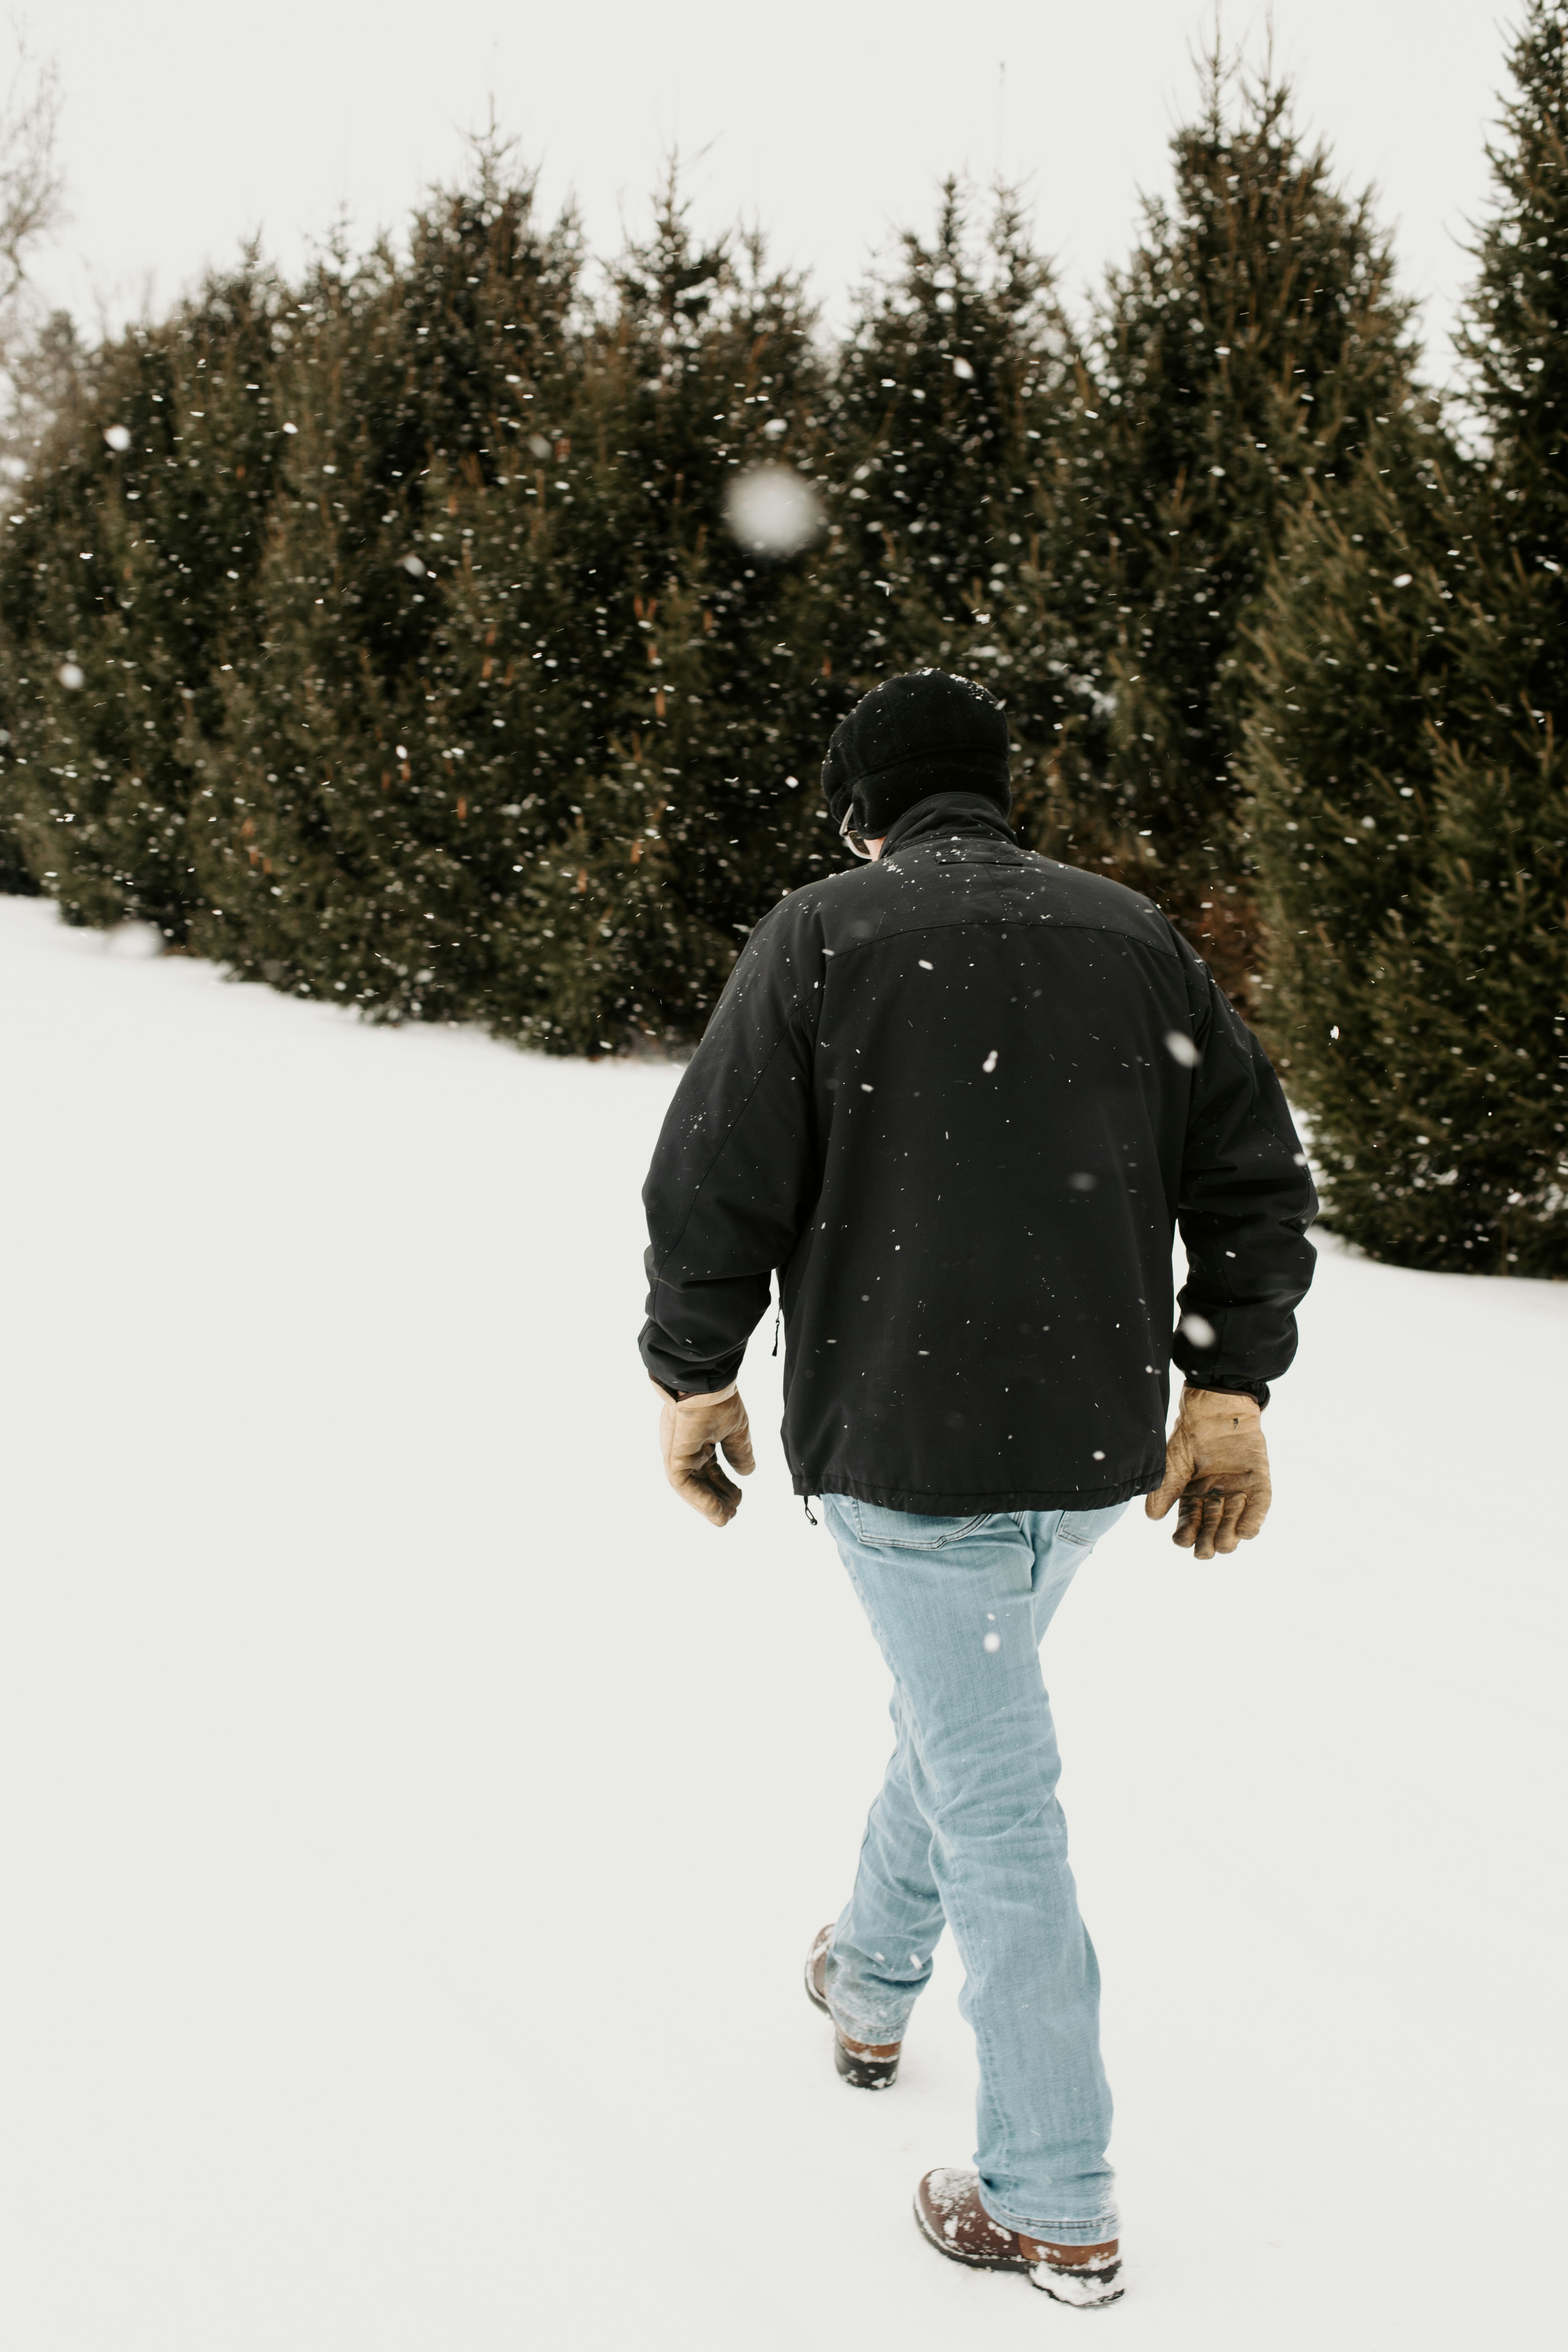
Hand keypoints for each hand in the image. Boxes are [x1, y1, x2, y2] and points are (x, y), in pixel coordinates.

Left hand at [653, 1382, 754, 1527]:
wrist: (705, 1381)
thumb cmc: (719, 1399)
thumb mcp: (735, 1429)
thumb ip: (739, 1451)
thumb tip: (748, 1472)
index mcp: (700, 1441)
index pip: (711, 1470)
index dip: (725, 1486)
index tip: (739, 1499)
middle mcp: (687, 1449)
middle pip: (701, 1481)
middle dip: (716, 1500)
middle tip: (731, 1515)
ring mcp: (679, 1452)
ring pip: (691, 1487)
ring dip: (707, 1505)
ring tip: (723, 1519)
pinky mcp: (674, 1455)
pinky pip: (683, 1484)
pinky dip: (698, 1499)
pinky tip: (714, 1510)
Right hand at [1145, 1385, 1271, 1558]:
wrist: (1217, 1406)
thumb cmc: (1192, 1432)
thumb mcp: (1174, 1462)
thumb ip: (1166, 1489)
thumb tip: (1153, 1518)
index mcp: (1194, 1494)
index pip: (1191, 1523)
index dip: (1187, 1535)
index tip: (1181, 1540)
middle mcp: (1217, 1496)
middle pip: (1213, 1528)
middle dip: (1208, 1542)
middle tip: (1204, 1551)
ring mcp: (1239, 1489)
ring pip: (1235, 1521)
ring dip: (1230, 1536)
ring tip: (1224, 1544)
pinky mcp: (1259, 1481)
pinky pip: (1259, 1505)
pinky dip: (1254, 1520)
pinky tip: (1246, 1533)